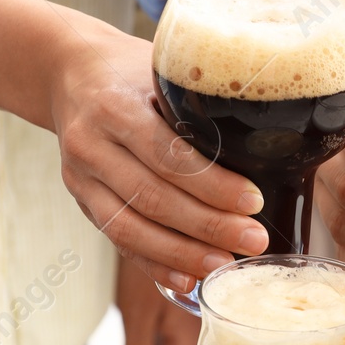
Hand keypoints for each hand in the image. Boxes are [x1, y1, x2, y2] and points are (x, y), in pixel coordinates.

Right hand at [49, 21, 268, 289]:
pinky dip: (154, 264)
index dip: (211, 184)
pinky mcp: (83, 201)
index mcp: (115, 105)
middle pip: (151, 197)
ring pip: (131, 228)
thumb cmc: (130, 70)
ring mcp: (81, 177)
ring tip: (225, 266)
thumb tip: (277, 121)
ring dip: (181, 253)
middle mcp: (91, 144)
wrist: (67, 72)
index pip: (167, 153)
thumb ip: (203, 95)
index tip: (253, 201)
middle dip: (207, 226)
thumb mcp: (163, 66)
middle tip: (253, 241)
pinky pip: (119, 241)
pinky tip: (187, 278)